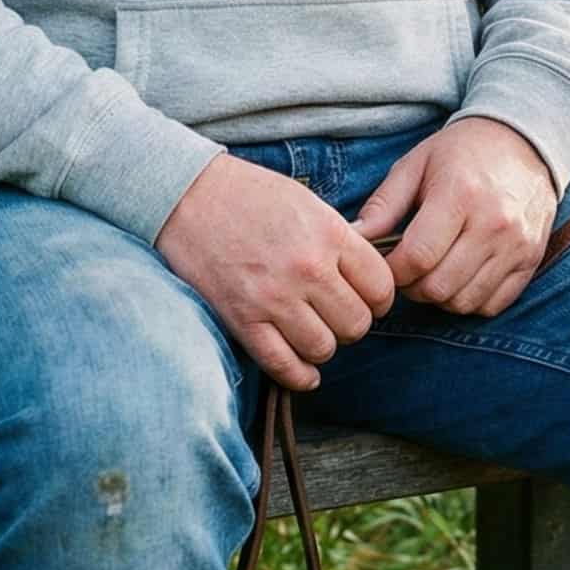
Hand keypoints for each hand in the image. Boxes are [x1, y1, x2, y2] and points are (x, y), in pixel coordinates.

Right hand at [155, 155, 395, 390]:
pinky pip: (283, 365)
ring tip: (314, 333)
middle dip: (353, 324)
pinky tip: (304, 370)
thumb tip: (364, 276)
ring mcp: (274, 297)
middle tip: (338, 316)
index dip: (379, 299)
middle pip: (357, 323)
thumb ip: (339, 240)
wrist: (189, 195)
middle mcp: (307, 268)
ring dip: (323, 346)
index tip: (368, 299)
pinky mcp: (242, 319)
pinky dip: (300, 375)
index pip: (380, 287)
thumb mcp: (308, 203)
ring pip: (324, 349)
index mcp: (329, 234)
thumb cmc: (250, 194)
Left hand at [354, 118, 557, 317]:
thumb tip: (352, 240)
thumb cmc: (462, 151)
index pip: (417, 256)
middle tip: (407, 268)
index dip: (391, 270)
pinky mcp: (531, 260)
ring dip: (439, 296)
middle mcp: (494, 223)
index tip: (385, 262)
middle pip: (438, 286)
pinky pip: (492, 305)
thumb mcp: (417, 164)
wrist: (525, 140)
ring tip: (433, 271)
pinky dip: (470, 300)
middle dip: (412, 286)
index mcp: (460, 194)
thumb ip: (383, 206)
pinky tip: (461, 276)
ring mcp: (517, 245)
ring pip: (463, 302)